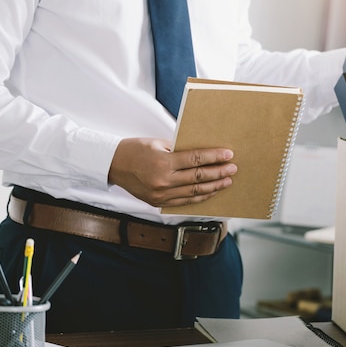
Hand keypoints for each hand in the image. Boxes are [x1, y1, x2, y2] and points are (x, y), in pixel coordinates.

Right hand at [108, 138, 237, 206]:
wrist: (112, 165)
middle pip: (198, 178)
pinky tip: (211, 192)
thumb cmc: (135, 149)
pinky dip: (199, 197)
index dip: (214, 157)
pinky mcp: (158, 202)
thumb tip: (203, 153)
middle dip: (218, 173)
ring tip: (227, 181)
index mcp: (163, 162)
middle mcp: (163, 181)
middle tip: (233, 168)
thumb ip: (179, 150)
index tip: (228, 155)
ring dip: (213, 187)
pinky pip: (184, 201)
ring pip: (194, 193)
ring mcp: (161, 195)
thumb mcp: (158, 143)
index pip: (195, 160)